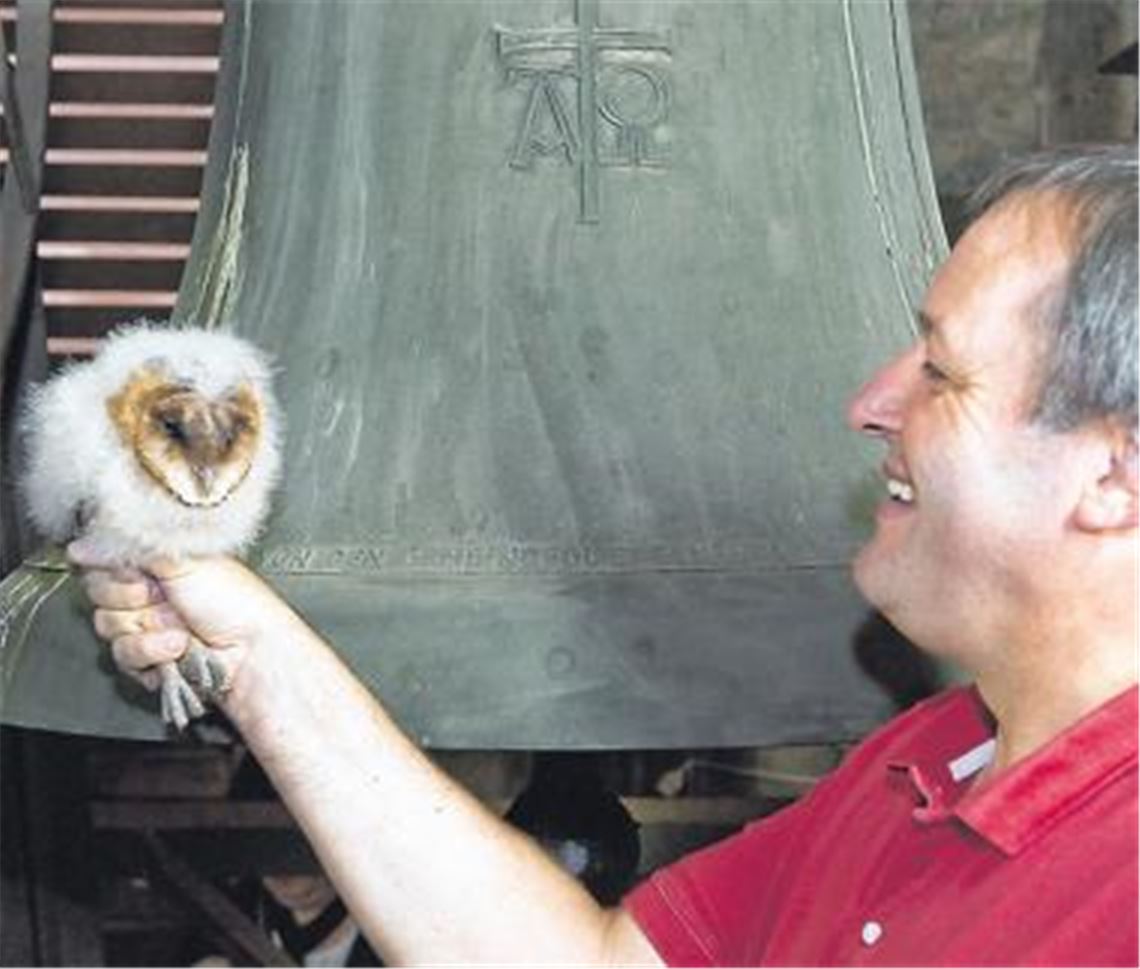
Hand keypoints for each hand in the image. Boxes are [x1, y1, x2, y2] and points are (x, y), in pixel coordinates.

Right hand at [68, 539, 296, 699]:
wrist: (250, 650)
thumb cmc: (234, 601)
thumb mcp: (185, 559)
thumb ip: (134, 547)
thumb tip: (85, 543)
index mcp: (158, 563)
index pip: (106, 560)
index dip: (112, 568)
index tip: (135, 572)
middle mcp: (149, 593)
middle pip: (99, 594)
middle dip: (130, 597)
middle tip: (161, 596)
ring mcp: (147, 627)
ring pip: (108, 626)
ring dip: (147, 628)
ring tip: (179, 625)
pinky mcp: (148, 659)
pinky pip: (123, 656)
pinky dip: (152, 652)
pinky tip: (177, 648)